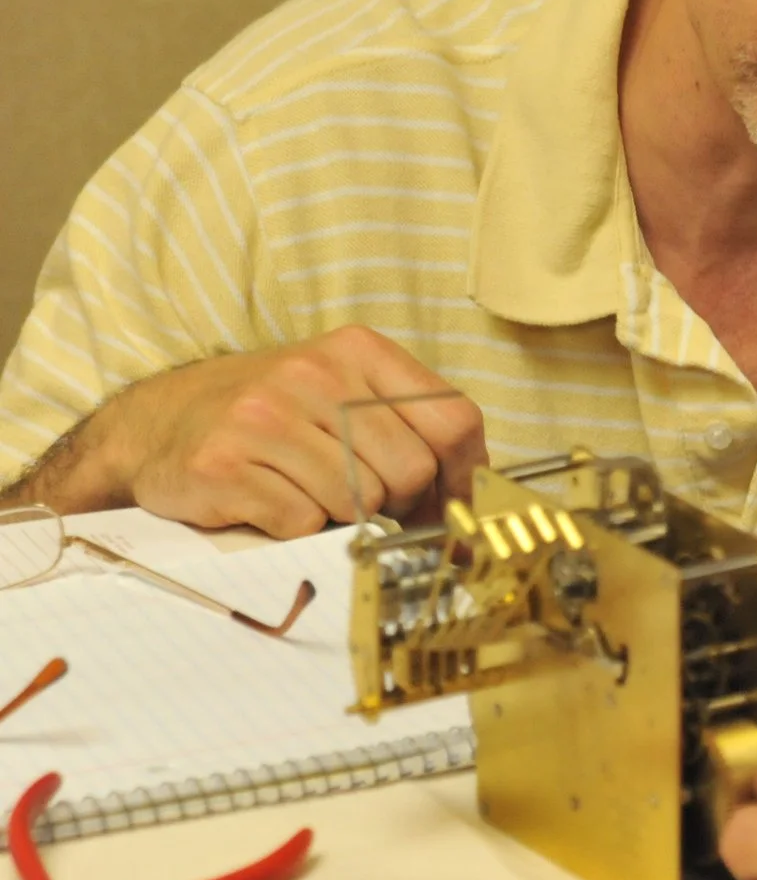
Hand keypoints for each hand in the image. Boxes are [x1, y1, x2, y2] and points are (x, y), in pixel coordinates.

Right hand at [67, 326, 483, 535]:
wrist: (159, 423)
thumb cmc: (272, 416)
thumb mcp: (346, 397)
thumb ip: (413, 433)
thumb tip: (474, 512)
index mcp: (359, 352)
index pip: (453, 420)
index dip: (464, 478)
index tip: (453, 506)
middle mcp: (314, 375)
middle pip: (411, 470)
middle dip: (399, 502)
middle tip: (366, 502)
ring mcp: (265, 417)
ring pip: (359, 501)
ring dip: (344, 516)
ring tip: (310, 493)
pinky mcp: (223, 464)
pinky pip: (302, 521)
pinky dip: (298, 528)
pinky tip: (273, 502)